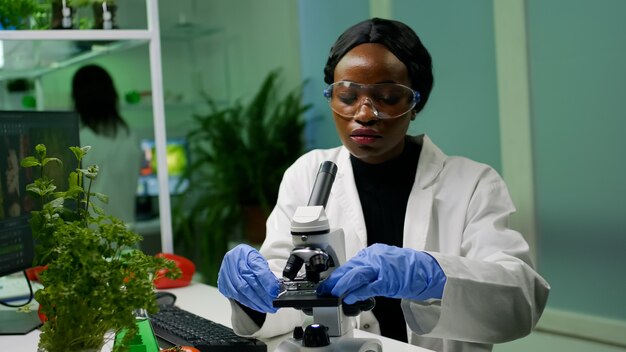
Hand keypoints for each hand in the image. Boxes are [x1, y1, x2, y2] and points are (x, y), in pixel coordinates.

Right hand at [217, 244, 279, 312]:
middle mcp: (232, 260)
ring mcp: (225, 272)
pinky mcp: (222, 282)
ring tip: (266, 307)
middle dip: (262, 295)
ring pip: (241, 290)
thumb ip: (267, 274)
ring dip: (255, 301)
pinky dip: (247, 302)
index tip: (274, 291)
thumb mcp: (260, 262)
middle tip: (272, 303)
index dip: (266, 281)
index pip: (257, 268)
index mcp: (244, 252)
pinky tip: (255, 305)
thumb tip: (275, 289)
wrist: (236, 260)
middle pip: (248, 281)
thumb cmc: (249, 260)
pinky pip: (235, 295)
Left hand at [317, 243, 446, 303]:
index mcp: (372, 253)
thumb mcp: (382, 264)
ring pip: (357, 274)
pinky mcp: (388, 280)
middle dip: (335, 280)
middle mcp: (374, 257)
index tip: (327, 284)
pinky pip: (370, 286)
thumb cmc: (405, 268)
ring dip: (342, 285)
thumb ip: (367, 269)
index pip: (349, 264)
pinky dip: (358, 292)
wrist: (425, 270)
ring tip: (333, 293)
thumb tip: (350, 279)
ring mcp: (381, 268)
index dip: (336, 275)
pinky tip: (350, 297)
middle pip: (350, 268)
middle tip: (325, 290)